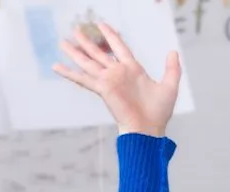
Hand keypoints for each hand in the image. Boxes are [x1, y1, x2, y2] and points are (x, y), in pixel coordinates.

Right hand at [53, 22, 181, 136]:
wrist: (149, 128)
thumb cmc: (159, 112)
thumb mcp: (170, 85)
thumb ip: (172, 68)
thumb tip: (173, 52)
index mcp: (133, 70)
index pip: (119, 47)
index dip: (111, 35)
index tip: (101, 24)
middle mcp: (118, 73)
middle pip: (99, 53)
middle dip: (87, 42)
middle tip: (75, 29)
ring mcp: (109, 81)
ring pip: (88, 62)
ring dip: (75, 52)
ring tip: (63, 42)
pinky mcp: (103, 89)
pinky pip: (83, 79)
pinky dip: (69, 73)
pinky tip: (56, 66)